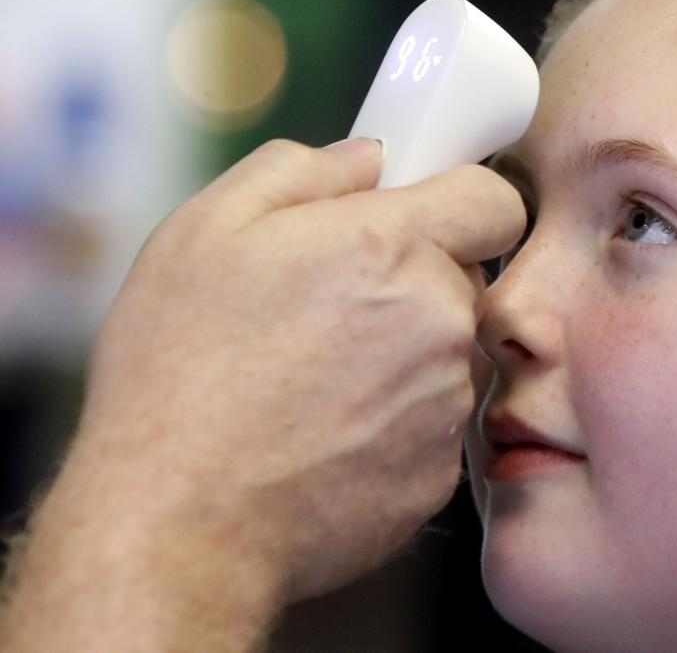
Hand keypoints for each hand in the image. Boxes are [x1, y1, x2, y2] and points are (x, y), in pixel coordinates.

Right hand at [62, 137, 524, 603]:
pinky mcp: (440, 471)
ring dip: (407, 355)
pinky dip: (395, 423)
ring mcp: (447, 401)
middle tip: (333, 308)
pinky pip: (434, 424)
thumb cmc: (178, 375)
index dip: (462, 201)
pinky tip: (324, 435)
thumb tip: (368, 158)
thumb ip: (299, 171)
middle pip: (467, 278)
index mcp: (392, 246)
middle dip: (417, 280)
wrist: (177, 524)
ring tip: (314, 382)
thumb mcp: (204, 232)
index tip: (424, 216)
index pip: (493, 200)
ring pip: (451, 354)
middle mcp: (441, 320)